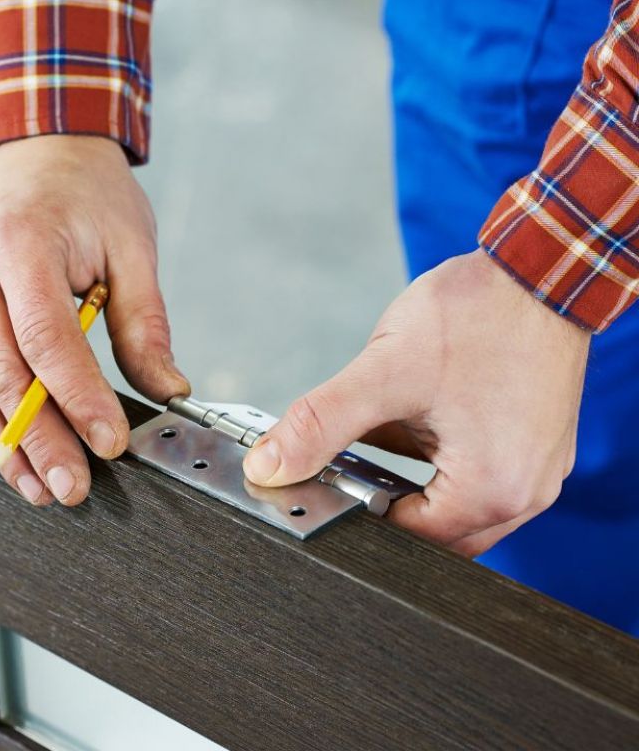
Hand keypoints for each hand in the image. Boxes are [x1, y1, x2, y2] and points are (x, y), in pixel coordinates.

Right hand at [0, 135, 188, 506]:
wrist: (40, 155)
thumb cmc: (89, 196)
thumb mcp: (133, 249)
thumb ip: (144, 323)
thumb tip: (166, 390)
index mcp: (23, 243)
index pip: (47, 339)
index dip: (79, 399)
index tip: (110, 444)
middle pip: (0, 373)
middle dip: (39, 439)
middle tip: (72, 488)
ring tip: (35, 485)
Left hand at [243, 250, 589, 555]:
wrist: (536, 266)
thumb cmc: (478, 314)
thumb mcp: (384, 374)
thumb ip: (320, 425)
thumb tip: (269, 466)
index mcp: (494, 489)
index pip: (409, 538)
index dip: (357, 514)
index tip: (327, 486)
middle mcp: (525, 490)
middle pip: (433, 526)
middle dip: (383, 495)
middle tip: (346, 462)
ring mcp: (533, 465)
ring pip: (450, 494)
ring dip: (405, 470)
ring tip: (377, 425)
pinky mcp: (530, 438)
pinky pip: (472, 465)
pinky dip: (431, 449)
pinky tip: (403, 414)